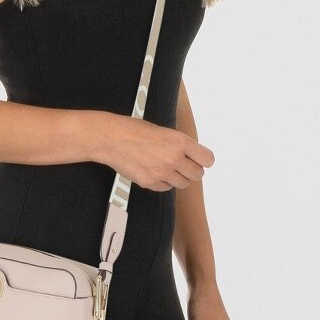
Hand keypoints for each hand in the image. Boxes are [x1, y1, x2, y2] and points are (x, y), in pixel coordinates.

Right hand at [97, 115, 213, 192]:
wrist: (112, 138)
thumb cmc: (135, 131)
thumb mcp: (165, 132)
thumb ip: (180, 145)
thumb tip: (194, 157)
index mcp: (180, 142)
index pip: (207, 160)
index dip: (204, 160)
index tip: (200, 160)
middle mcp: (174, 158)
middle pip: (197, 175)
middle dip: (192, 170)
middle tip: (184, 165)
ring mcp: (162, 173)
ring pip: (183, 184)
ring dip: (179, 178)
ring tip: (167, 168)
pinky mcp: (150, 183)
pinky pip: (166, 188)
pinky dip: (164, 183)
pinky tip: (155, 171)